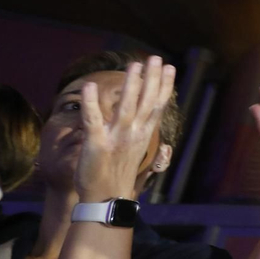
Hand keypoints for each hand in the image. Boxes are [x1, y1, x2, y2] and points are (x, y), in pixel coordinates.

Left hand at [76, 57, 176, 201]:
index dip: (163, 86)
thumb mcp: (132, 150)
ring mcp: (116, 139)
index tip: (169, 67)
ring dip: (131, 86)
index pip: (156, 106)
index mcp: (142, 134)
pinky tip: (90, 87)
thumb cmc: (117, 174)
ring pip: (126, 107)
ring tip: (134, 66)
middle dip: (152, 79)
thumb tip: (141, 119)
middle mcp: (133, 134)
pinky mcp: (96, 145)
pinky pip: (93, 121)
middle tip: (156, 58)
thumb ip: (136, 131)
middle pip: (145, 102)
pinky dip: (92, 104)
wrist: (106, 200)